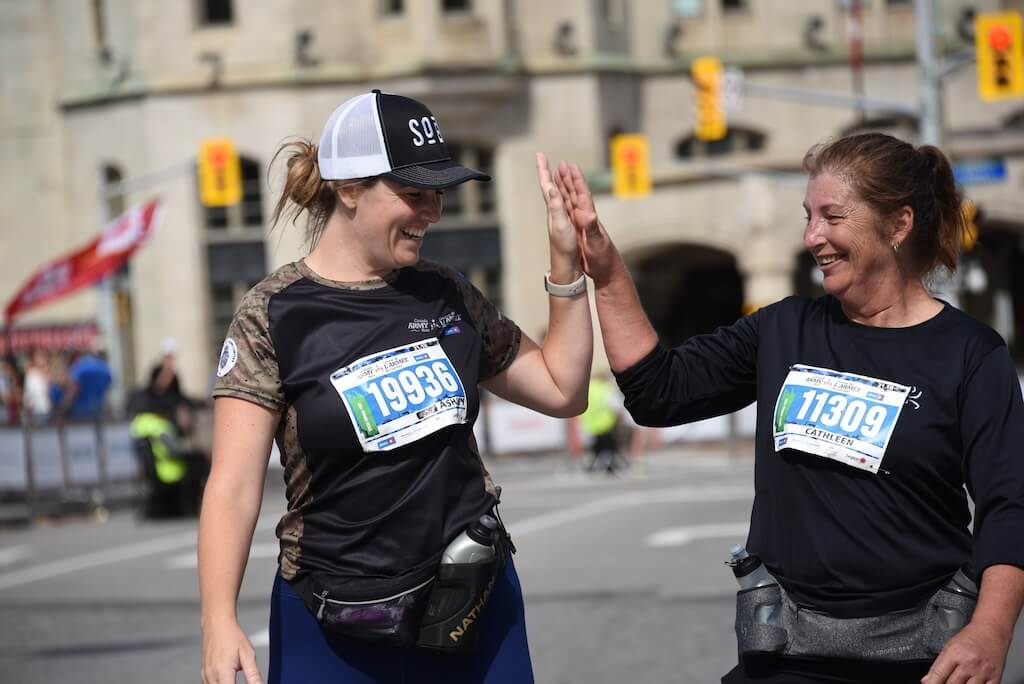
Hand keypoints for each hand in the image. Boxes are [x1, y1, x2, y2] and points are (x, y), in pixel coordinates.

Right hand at [202, 619, 262, 683]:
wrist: (217, 624)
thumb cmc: (232, 635)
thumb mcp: (248, 653)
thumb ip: (253, 674)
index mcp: (223, 672)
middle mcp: (211, 675)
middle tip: (238, 677)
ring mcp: (205, 675)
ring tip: (234, 676)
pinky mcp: (204, 673)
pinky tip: (227, 680)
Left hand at [535, 152, 580, 266]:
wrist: (567, 265)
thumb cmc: (564, 247)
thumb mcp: (560, 224)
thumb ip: (556, 206)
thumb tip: (550, 188)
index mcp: (553, 209)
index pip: (546, 184)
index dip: (543, 169)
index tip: (540, 155)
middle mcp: (554, 211)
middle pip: (550, 186)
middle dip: (549, 171)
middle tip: (545, 158)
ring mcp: (560, 217)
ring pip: (557, 193)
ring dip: (557, 180)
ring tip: (557, 170)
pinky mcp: (566, 223)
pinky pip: (565, 202)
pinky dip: (565, 193)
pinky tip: (565, 195)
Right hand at [553, 160, 621, 286]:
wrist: (606, 271)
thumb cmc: (603, 258)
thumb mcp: (596, 243)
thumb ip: (592, 228)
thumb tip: (589, 214)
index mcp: (588, 218)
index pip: (582, 194)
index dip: (576, 180)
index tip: (570, 166)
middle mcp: (586, 218)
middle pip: (575, 194)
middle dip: (568, 179)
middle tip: (561, 163)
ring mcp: (582, 224)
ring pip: (571, 201)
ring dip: (565, 188)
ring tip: (559, 175)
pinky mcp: (579, 231)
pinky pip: (569, 213)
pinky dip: (564, 203)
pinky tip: (561, 200)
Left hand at [921, 622, 1009, 683]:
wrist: (992, 630)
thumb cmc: (970, 638)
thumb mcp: (949, 646)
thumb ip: (938, 665)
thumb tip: (928, 680)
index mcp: (954, 653)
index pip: (939, 674)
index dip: (932, 683)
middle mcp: (969, 663)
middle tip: (944, 683)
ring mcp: (983, 671)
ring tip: (958, 683)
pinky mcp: (995, 677)